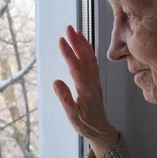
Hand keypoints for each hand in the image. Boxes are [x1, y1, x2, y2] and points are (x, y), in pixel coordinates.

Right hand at [54, 25, 118, 155]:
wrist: (100, 129)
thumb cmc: (85, 124)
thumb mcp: (72, 115)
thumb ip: (65, 98)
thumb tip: (56, 82)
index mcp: (85, 89)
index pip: (75, 67)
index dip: (68, 53)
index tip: (61, 40)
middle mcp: (92, 82)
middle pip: (84, 58)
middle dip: (76, 42)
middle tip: (68, 28)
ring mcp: (95, 81)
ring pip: (90, 58)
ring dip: (83, 44)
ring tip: (77, 31)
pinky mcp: (95, 82)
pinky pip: (93, 63)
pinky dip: (89, 52)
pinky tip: (85, 46)